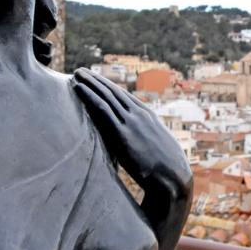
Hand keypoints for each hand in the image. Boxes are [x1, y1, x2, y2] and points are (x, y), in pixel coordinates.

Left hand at [73, 69, 191, 202]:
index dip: (108, 87)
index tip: (95, 80)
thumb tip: (140, 144)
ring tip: (76, 75)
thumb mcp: (159, 148)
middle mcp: (139, 114)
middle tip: (81, 71)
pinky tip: (78, 89)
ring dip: (90, 83)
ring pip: (106, 96)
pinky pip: (102, 109)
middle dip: (96, 80)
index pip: (124, 96)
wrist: (173, 178)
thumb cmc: (167, 169)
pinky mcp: (122, 134)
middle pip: (113, 92)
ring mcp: (131, 122)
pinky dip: (89, 96)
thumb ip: (147, 140)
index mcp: (148, 116)